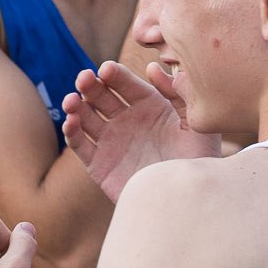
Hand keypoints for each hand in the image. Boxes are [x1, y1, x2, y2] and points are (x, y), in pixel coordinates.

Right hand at [62, 61, 216, 201]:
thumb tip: (153, 66)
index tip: (106, 69)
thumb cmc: (196, 161)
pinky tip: (71, 122)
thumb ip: (178, 94)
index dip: (115, 75)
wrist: (185, 200)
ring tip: (71, 101)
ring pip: (86, 117)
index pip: (126, 84)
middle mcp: (127, 120)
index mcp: (149, 107)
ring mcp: (111, 141)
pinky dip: (72, 133)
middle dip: (90, 86)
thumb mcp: (194, 124)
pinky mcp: (99, 164)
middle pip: (102, 97)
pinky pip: (80, 145)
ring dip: (75, 106)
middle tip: (84, 79)